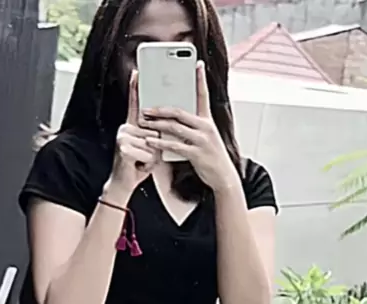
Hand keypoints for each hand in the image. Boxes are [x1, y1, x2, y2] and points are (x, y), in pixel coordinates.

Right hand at [109, 71, 159, 195]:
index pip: (135, 104)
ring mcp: (123, 137)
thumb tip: (161, 127)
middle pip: (154, 129)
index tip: (137, 72)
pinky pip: (148, 152)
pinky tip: (139, 166)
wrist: (124, 184)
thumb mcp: (149, 147)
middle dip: (156, 146)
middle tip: (145, 156)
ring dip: (152, 156)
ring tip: (142, 161)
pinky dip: (147, 163)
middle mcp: (126, 128)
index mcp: (132, 125)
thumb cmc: (138, 165)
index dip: (136, 88)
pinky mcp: (124, 148)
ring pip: (152, 142)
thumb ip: (154, 134)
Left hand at [139, 61, 239, 193]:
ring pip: (174, 127)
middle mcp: (205, 127)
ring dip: (156, 124)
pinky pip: (174, 145)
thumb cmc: (211, 157)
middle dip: (160, 109)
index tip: (197, 64)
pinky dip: (160, 142)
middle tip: (145, 108)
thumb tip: (176, 120)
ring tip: (143, 122)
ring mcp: (201, 140)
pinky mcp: (196, 153)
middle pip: (179, 112)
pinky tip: (150, 140)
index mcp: (207, 121)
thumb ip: (194, 127)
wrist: (223, 177)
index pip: (203, 95)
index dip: (200, 79)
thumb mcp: (206, 138)